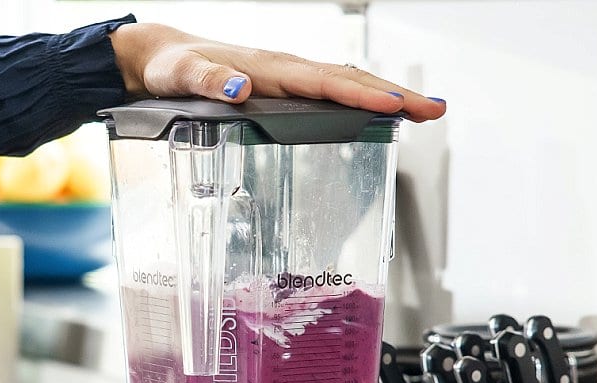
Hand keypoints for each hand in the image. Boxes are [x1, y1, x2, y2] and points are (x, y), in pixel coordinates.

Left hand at [110, 23, 445, 121]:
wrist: (161, 57)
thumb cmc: (169, 67)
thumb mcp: (178, 75)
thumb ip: (207, 79)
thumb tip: (240, 86)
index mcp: (268, 68)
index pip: (324, 83)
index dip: (360, 94)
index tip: (395, 105)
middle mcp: (285, 68)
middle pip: (350, 79)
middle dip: (395, 94)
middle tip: (436, 111)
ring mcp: (288, 76)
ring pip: (347, 82)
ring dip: (388, 95)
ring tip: (426, 111)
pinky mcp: (284, 86)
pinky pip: (332, 90)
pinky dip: (363, 97)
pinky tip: (382, 111)